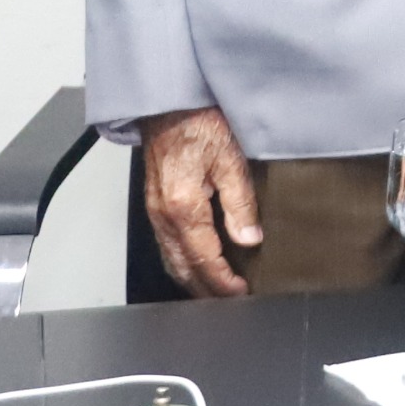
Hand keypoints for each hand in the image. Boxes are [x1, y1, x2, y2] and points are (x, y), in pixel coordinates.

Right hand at [140, 106, 261, 297]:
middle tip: (229, 301)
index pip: (204, 259)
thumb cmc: (200, 123)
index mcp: (184, 207)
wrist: (169, 104)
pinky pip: (165, 243)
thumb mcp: (231, 160)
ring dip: (191, 279)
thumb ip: (241, 203)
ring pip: (171, 258)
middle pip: (183, 267)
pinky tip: (194, 263)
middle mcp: (164, 214)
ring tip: (214, 291)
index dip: (223, 281)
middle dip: (205, 289)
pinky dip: (181, 261)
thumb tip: (249, 238)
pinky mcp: (155, 203)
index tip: (241, 293)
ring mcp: (155, 211)